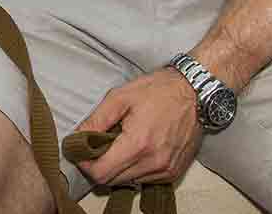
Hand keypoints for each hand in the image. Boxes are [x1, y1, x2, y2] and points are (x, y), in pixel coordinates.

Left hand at [73, 70, 202, 187]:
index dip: (85, 164)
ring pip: (128, 182)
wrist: (195, 93)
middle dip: (99, 166)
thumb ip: (96, 120)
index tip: (81, 151)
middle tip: (97, 145)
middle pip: (112, 181)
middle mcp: (153, 163)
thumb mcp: (120, 97)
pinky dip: (134, 169)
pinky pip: (144, 180)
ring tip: (118, 145)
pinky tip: (135, 150)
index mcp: (138, 144)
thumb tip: (76, 137)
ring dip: (117, 169)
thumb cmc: (157, 90)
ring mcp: (165, 170)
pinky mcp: (173, 172)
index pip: (101, 173)